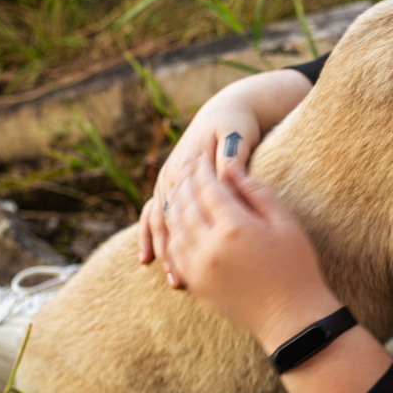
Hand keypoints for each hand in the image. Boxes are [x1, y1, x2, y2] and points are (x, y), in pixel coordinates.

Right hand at [139, 104, 260, 283]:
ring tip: (174, 280)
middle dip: (171, 252)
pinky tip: (155, 261)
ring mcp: (169, 180)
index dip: (184, 234)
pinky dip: (157, 238)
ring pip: (159, 221)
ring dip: (164, 250)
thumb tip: (225, 175)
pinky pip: (157, 215)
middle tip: (181, 282)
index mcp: (188, 164)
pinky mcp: (172, 186)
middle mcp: (172, 173)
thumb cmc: (237, 124)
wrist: (226, 110)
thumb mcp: (237, 135)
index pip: (181, 205)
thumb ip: (232, 156)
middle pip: (165, 219)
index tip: (194, 261)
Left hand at [161, 154, 339, 352]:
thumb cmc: (296, 266)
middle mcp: (210, 247)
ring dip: (174, 204)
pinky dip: (172, 231)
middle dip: (185, 181)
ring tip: (180, 188)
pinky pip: (175, 251)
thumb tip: (230, 166)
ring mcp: (199, 267)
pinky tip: (178, 221)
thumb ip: (254, 191)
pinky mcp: (196, 283)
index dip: (203, 168)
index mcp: (235, 228)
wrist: (291, 317)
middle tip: (188, 164)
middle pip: (186, 204)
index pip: (207, 187)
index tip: (203, 154)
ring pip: (175, 227)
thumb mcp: (284, 222)